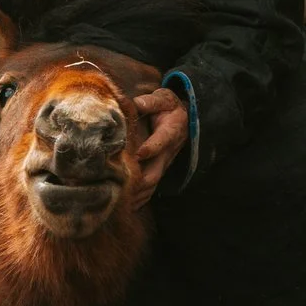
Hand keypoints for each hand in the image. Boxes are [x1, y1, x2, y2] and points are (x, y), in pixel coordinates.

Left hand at [129, 88, 188, 207]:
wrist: (184, 118)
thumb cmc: (168, 107)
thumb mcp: (163, 98)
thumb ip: (150, 102)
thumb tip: (135, 103)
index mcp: (171, 131)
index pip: (161, 141)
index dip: (151, 148)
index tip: (138, 154)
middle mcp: (169, 151)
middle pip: (156, 171)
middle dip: (139, 181)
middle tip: (122, 188)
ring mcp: (165, 163)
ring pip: (153, 183)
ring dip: (138, 194)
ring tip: (121, 203)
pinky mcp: (160, 169)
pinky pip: (152, 188)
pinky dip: (141, 199)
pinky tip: (129, 207)